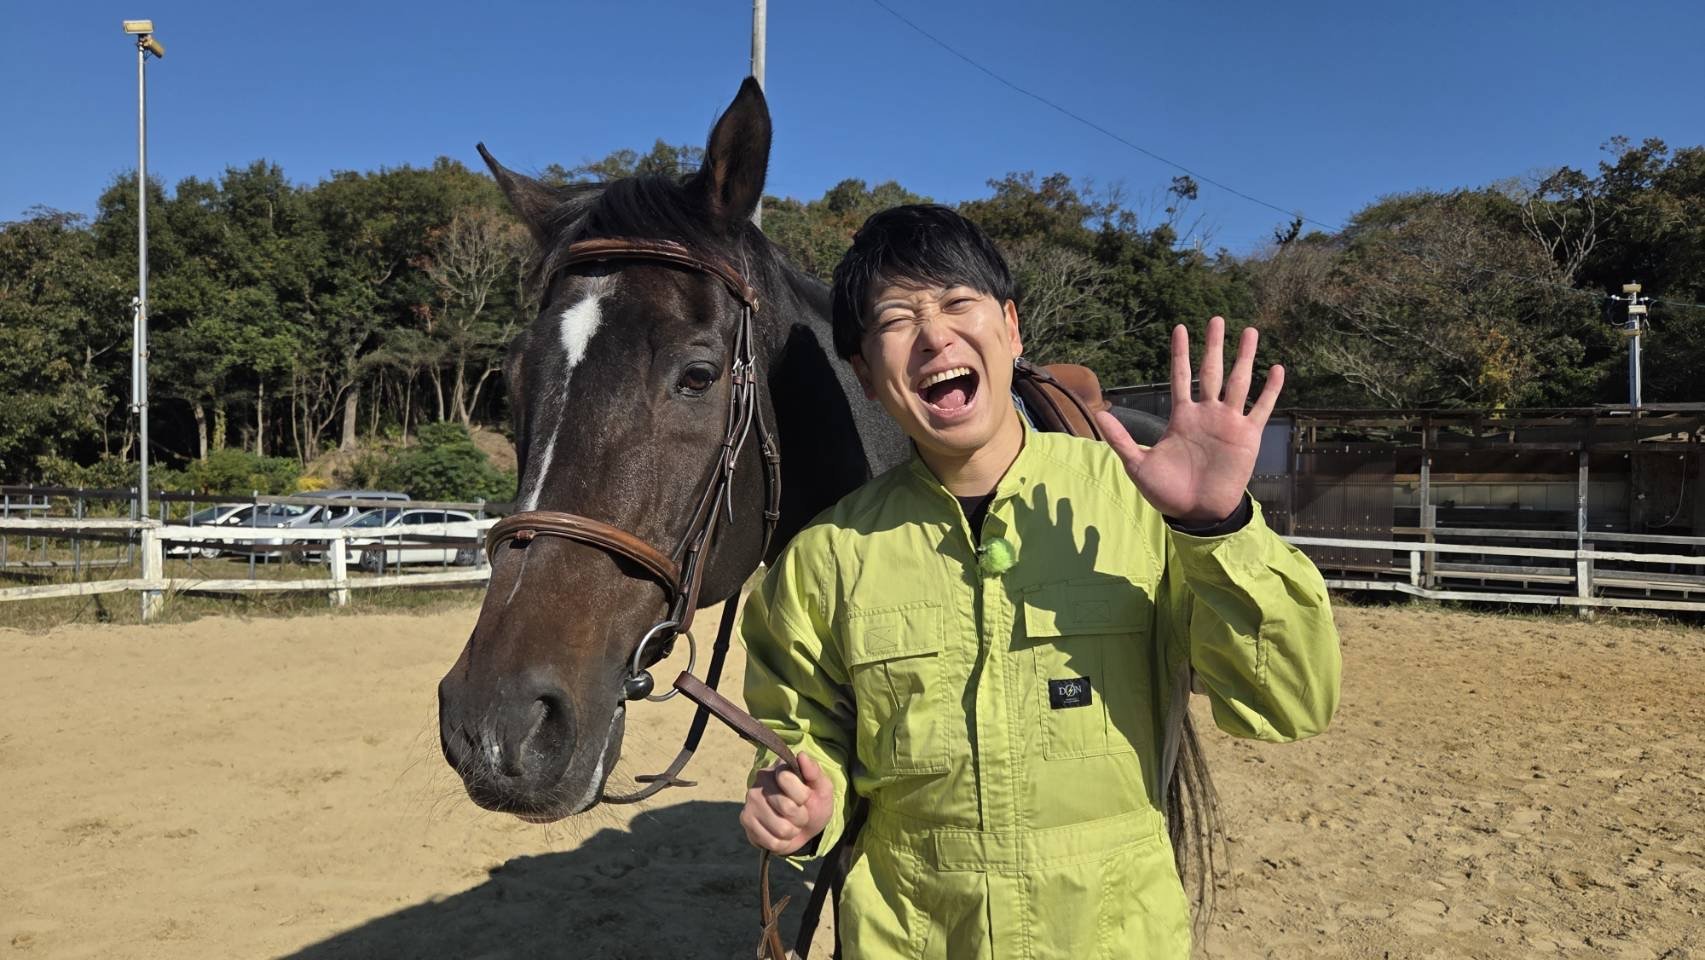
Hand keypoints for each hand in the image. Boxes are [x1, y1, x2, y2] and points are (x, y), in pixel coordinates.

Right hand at [739, 753, 833, 854]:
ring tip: (790, 824)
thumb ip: (815, 772)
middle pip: (787, 807)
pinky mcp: (746, 820)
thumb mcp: (822, 789)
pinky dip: (782, 843)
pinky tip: (780, 834)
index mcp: (780, 768)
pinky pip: (772, 842)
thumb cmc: (813, 804)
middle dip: (801, 817)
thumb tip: (802, 755)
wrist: (804, 828)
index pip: (787, 779)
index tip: (805, 797)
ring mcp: (750, 801)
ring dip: (793, 831)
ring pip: (781, 828)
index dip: (803, 795)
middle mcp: (760, 781)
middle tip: (800, 814)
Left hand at [1095, 316, 1282, 523]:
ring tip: (1249, 332)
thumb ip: (1121, 438)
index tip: (1180, 327)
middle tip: (1216, 319)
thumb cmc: (1166, 491)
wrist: (1195, 513)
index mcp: (1182, 416)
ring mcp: (1228, 423)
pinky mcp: (1247, 437)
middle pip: (1211, 371)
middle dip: (1214, 346)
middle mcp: (1206, 414)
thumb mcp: (1138, 464)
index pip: (1181, 376)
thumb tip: (1098, 413)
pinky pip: (1261, 408)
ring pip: (1238, 382)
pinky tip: (1277, 368)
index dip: (1180, 353)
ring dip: (1244, 358)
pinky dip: (1270, 390)